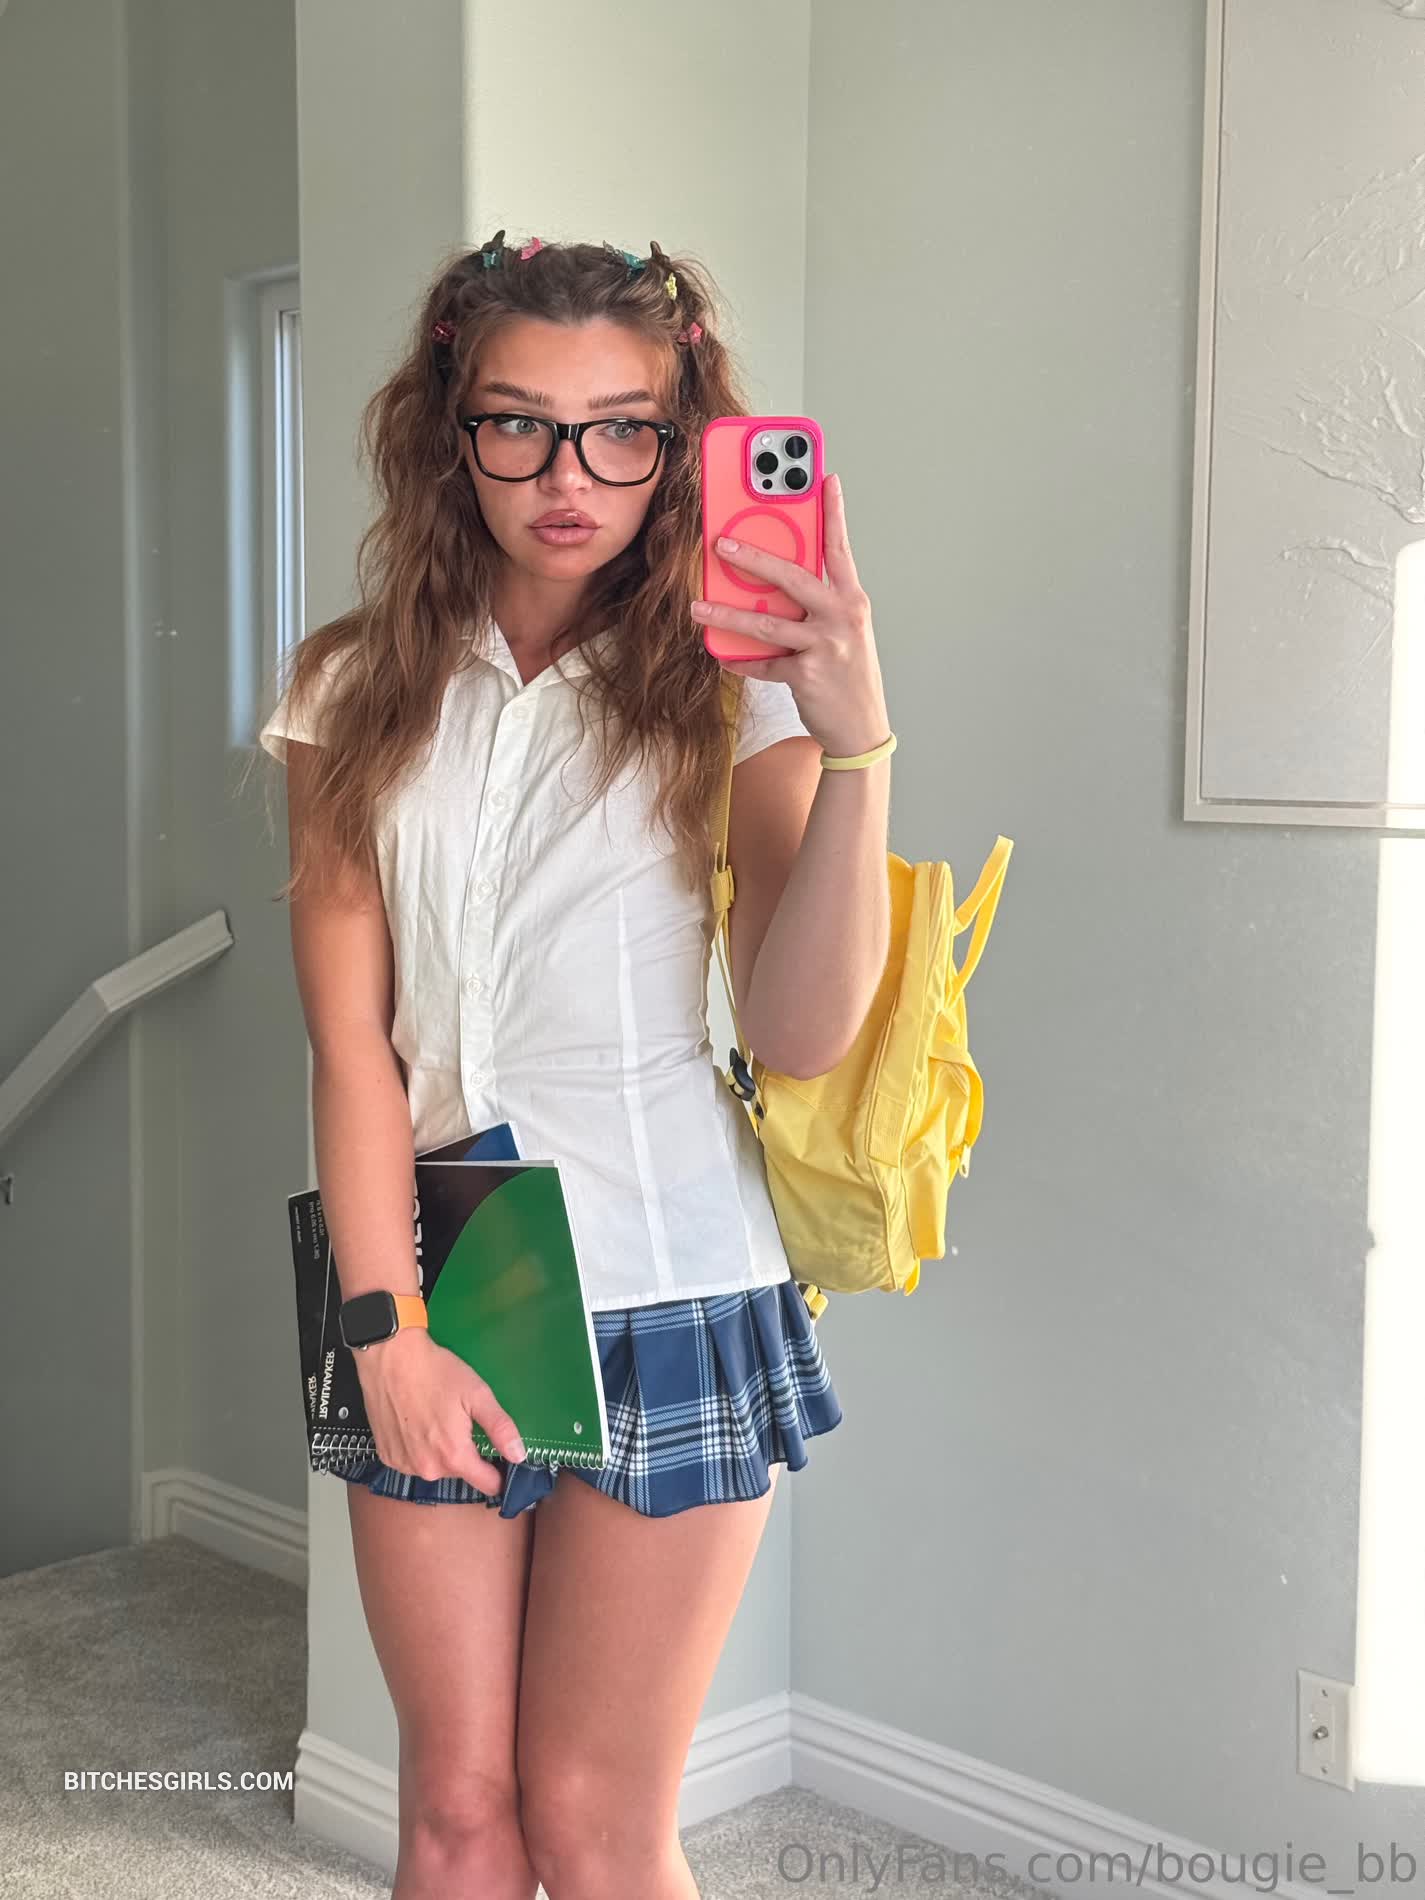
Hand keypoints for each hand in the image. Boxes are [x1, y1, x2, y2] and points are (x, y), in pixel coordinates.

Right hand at [353, 1328, 526, 1493]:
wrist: (390, 1358)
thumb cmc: (436, 1373)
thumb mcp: (477, 1394)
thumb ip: (500, 1428)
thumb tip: (519, 1457)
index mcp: (454, 1457)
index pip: (488, 1485)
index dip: (499, 1472)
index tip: (499, 1455)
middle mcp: (428, 1470)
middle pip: (461, 1473)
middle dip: (466, 1453)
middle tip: (460, 1420)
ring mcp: (404, 1465)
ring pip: (436, 1467)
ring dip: (440, 1451)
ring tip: (436, 1418)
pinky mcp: (387, 1457)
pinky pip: (412, 1461)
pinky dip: (418, 1448)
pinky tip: (415, 1423)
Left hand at [690, 472, 891, 757]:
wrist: (861, 728)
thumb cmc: (849, 674)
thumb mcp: (844, 631)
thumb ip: (817, 604)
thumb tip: (771, 585)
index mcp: (851, 600)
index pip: (840, 548)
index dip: (833, 512)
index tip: (825, 479)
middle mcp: (841, 617)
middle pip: (793, 577)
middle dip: (754, 557)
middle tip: (722, 543)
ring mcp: (825, 646)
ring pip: (767, 623)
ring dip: (727, 615)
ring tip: (698, 607)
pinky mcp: (807, 675)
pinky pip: (764, 664)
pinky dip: (741, 661)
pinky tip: (723, 655)